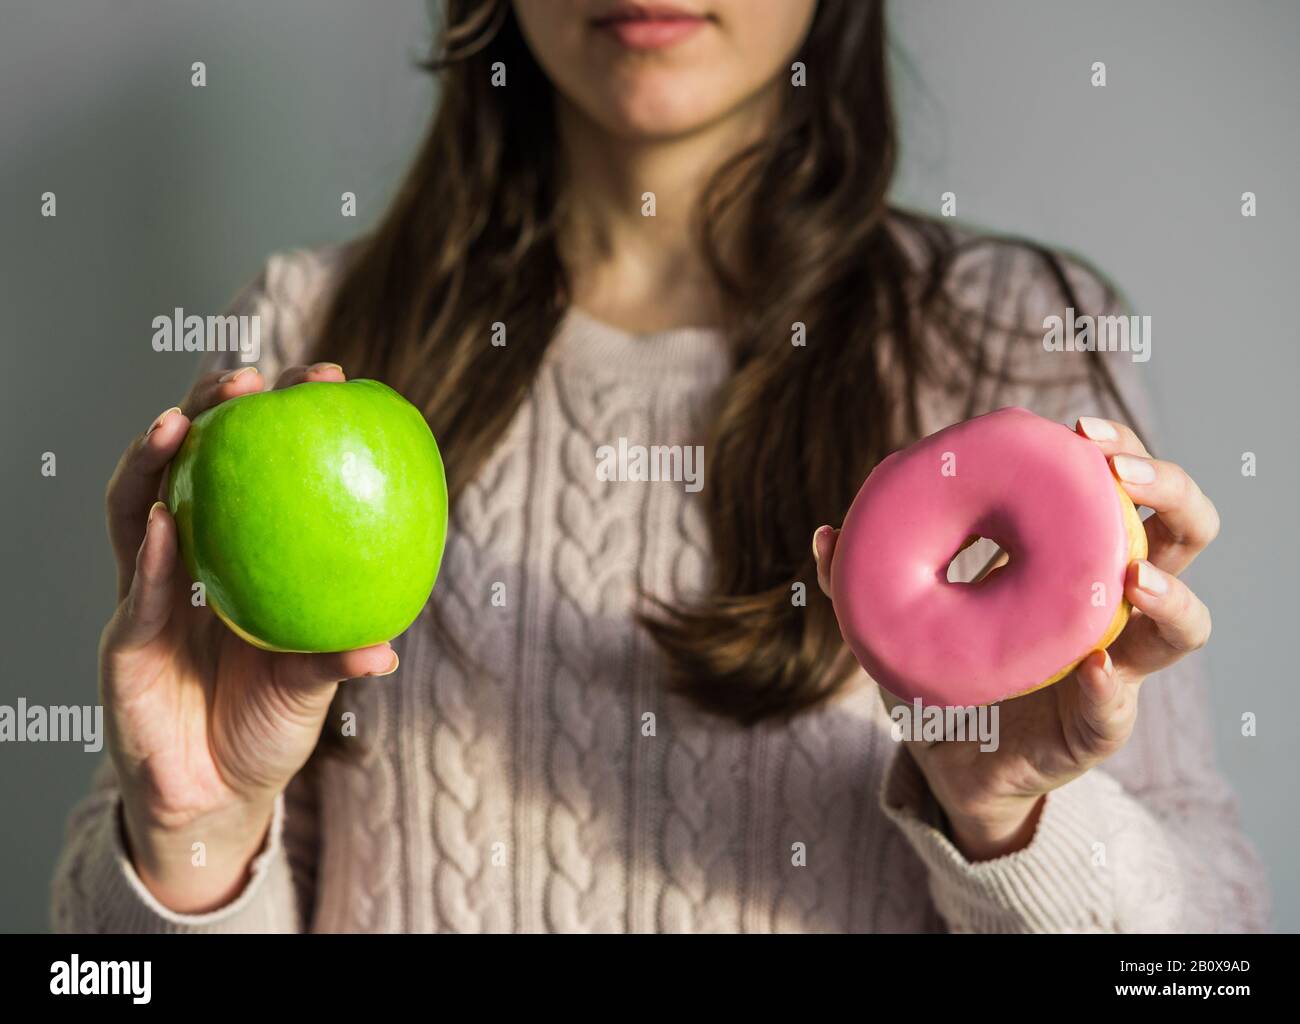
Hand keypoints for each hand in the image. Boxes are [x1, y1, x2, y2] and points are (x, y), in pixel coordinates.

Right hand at [101, 361, 398, 911]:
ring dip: (156, 460)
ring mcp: (151, 596)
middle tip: (252, 381)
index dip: (281, 423)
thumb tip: (389, 645)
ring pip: (139, 510)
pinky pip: (141, 593)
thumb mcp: (313, 686)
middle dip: (209, 412)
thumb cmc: (266, 724)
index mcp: (236, 558)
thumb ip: (340, 658)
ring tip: (182, 419)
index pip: (253, 472)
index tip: (326, 379)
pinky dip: (153, 557)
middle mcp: (188, 562)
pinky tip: (167, 522)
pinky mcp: (126, 642)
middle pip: (189, 467)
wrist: (216, 797)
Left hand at [813, 415, 1218, 860]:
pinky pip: (1118, 708)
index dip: (1117, 452)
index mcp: (1069, 559)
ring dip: (1169, 595)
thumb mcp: (902, 613)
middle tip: (1120, 473)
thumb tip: (826, 534)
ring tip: (1132, 579)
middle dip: (1169, 491)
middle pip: (1184, 534)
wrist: (951, 762)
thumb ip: (862, 578)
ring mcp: (1118, 667)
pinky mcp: (1098, 727)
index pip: (1121, 491)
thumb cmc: (941, 670)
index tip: (1081, 428)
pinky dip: (1108, 688)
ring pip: (1187, 624)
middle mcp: (1110, 605)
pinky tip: (1094, 668)